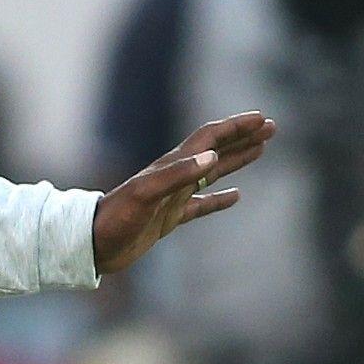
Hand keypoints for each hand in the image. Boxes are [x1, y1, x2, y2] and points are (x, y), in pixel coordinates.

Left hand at [91, 111, 275, 274]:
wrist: (91, 244)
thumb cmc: (115, 219)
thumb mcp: (145, 195)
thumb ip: (176, 176)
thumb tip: (212, 156)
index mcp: (170, 166)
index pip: (209, 139)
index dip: (236, 127)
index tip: (262, 119)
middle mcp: (173, 176)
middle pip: (215, 150)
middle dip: (243, 137)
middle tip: (271, 127)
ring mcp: (172, 197)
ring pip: (212, 172)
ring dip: (237, 160)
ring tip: (261, 150)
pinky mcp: (168, 218)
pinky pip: (201, 204)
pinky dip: (220, 198)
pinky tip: (236, 196)